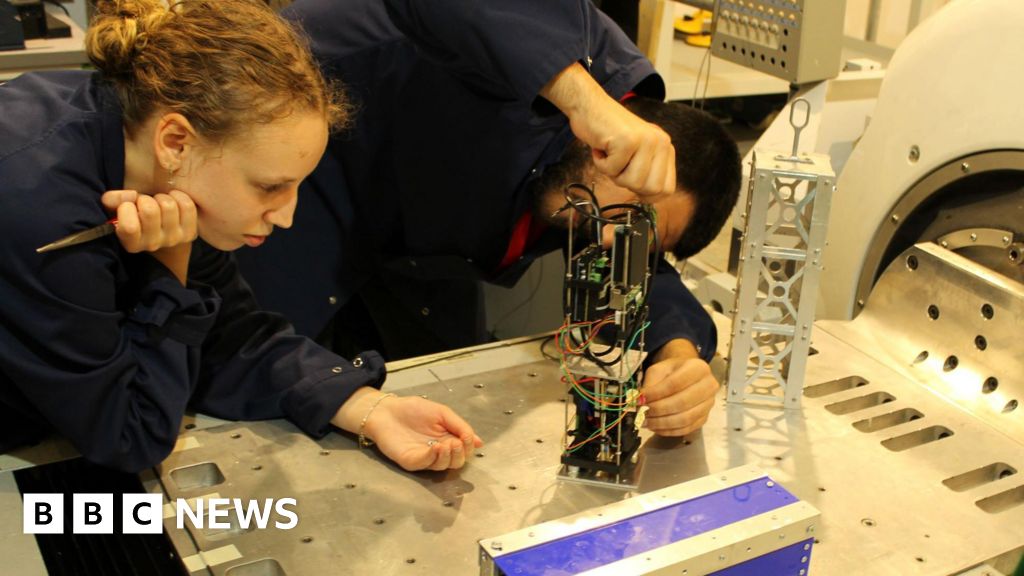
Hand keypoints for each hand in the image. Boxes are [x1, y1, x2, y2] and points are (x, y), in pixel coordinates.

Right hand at [102, 189, 196, 283]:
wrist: (161, 230)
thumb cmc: (135, 216)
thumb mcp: (116, 210)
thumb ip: (112, 200)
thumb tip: (131, 196)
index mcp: (131, 243)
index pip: (129, 227)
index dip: (127, 208)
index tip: (129, 206)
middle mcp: (152, 245)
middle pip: (149, 211)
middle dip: (145, 199)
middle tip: (145, 203)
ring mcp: (173, 240)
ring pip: (168, 205)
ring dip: (162, 198)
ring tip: (158, 203)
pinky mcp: (190, 233)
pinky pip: (186, 206)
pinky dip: (179, 197)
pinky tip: (172, 201)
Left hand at [361, 394, 483, 471]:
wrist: (387, 409)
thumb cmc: (413, 409)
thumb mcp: (442, 413)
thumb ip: (460, 426)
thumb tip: (479, 442)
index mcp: (447, 439)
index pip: (464, 450)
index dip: (469, 446)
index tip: (467, 437)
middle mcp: (438, 451)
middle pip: (456, 462)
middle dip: (460, 454)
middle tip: (457, 443)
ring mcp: (424, 458)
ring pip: (443, 466)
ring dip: (448, 456)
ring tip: (446, 444)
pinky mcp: (411, 461)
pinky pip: (425, 464)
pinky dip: (433, 457)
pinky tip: (436, 447)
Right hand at [540, 62, 675, 199]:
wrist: (590, 106)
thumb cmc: (609, 132)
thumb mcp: (637, 152)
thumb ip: (647, 172)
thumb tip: (649, 199)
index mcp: (665, 147)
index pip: (667, 189)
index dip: (648, 195)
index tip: (634, 188)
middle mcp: (660, 142)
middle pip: (651, 189)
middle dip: (629, 184)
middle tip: (619, 166)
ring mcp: (645, 141)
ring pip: (632, 182)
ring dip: (613, 173)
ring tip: (610, 155)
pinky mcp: (627, 140)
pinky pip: (612, 170)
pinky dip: (600, 164)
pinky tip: (601, 147)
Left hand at [640, 339, 717, 435]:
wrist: (686, 376)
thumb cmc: (671, 372)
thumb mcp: (658, 370)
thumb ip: (650, 384)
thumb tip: (641, 403)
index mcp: (698, 368)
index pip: (675, 383)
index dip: (655, 393)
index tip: (640, 399)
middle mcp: (709, 386)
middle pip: (682, 403)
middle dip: (658, 410)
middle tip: (641, 412)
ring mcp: (709, 404)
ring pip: (684, 419)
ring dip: (662, 423)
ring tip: (645, 421)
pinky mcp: (704, 419)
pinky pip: (686, 429)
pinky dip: (668, 431)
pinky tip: (655, 427)